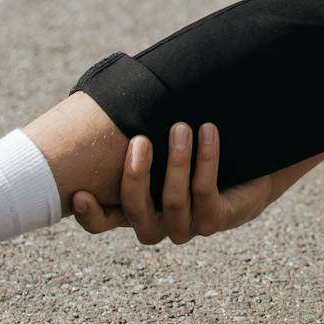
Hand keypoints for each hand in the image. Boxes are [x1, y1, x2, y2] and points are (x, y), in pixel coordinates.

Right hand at [71, 122, 278, 245]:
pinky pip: (205, 190)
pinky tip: (208, 132)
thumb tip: (109, 96)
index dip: (90, 214)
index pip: (102, 222)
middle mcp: (155, 225)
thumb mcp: (158, 146)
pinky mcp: (213, 221)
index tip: (79, 193)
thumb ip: (133, 136)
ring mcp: (185, 227)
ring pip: (174, 200)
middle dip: (136, 176)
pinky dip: (206, 159)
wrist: (245, 172)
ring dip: (177, 162)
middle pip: (136, 211)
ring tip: (181, 127)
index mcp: (132, 210)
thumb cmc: (190, 155)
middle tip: (141, 140)